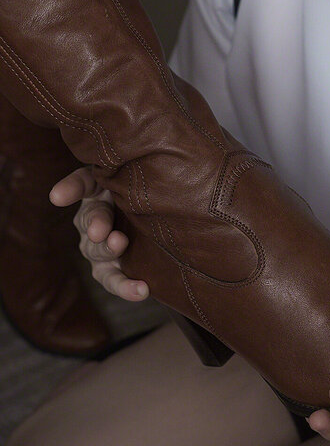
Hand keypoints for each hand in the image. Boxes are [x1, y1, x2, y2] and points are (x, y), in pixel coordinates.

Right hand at [49, 166, 148, 301]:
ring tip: (119, 245)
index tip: (57, 197)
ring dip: (106, 250)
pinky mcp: (109, 269)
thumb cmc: (146, 189)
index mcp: (97, 189)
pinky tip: (142, 289)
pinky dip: (126, 287)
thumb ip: (137, 171)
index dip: (70, 189)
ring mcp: (98, 245)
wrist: (156, 216)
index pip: (82, 183)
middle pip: (88, 219)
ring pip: (96, 251)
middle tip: (101, 230)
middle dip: (95, 223)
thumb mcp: (138, 177)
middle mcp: (92, 217)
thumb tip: (151, 156)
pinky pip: (113, 279)